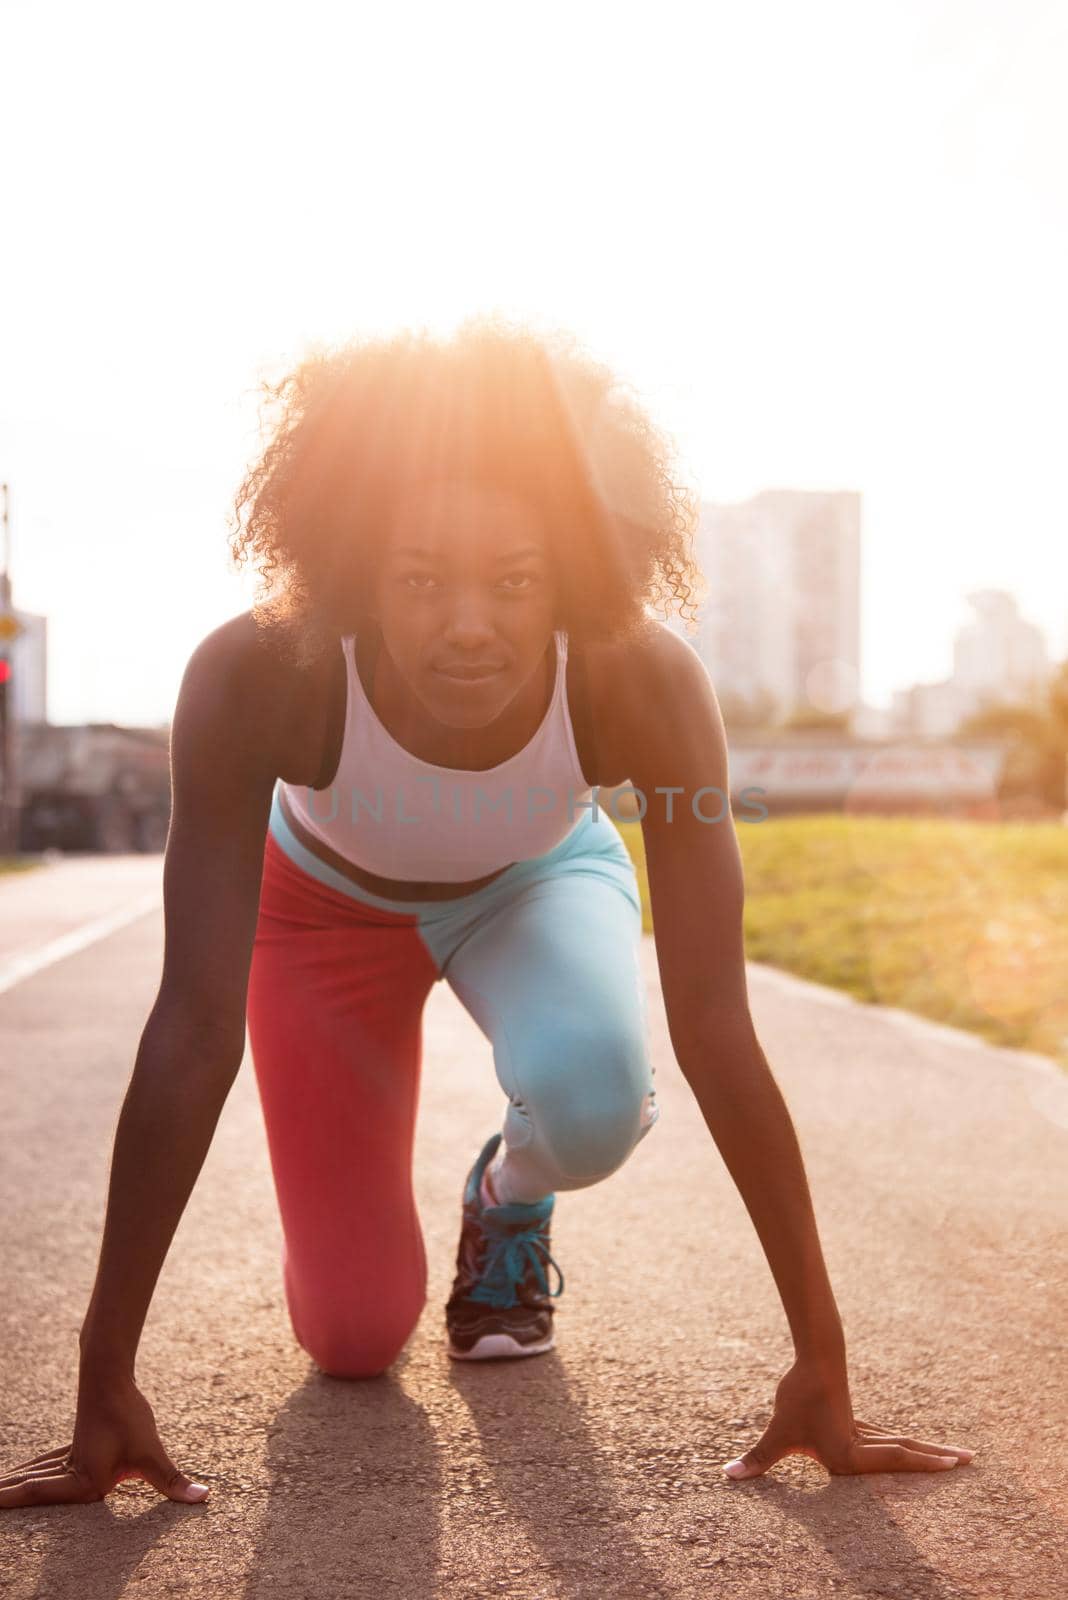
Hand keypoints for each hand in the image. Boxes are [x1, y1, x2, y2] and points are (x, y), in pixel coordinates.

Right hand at [0, 1373, 209, 1507]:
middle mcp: (73, 1472)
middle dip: (9, 1498)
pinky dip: (33, 1472)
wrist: (110, 1376)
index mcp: (85, 1482)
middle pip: (34, 1490)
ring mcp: (71, 1456)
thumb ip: (171, 1481)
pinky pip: (47, 1464)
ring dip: (18, 1486)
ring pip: (38, 1476)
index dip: (14, 1502)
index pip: (42, 1498)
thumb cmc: (128, 1416)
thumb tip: (202, 1498)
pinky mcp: (76, 1444)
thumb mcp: (151, 1454)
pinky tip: (27, 1473)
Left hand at [721, 1359, 974, 1478]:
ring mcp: (863, 1431)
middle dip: (937, 1459)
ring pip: (900, 1443)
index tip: (953, 1465)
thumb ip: (759, 1458)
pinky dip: (904, 1446)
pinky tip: (911, 1449)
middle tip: (971, 1460)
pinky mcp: (857, 1422)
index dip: (923, 1464)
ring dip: (926, 1450)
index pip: (892, 1461)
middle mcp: (862, 1445)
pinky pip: (887, 1438)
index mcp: (849, 1455)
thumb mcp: (779, 1433)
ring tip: (957, 1456)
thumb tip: (729, 1477)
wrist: (813, 1358)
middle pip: (906, 1452)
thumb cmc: (798, 1397)